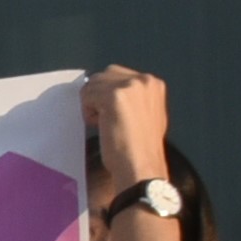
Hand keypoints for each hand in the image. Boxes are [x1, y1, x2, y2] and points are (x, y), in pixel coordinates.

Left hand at [82, 67, 168, 200]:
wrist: (140, 165)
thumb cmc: (140, 147)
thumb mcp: (146, 114)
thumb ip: (134, 98)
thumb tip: (110, 92)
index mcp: (154, 83)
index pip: (117, 75)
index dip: (106, 93)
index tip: (111, 114)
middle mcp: (145, 79)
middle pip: (103, 75)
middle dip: (97, 95)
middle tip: (103, 119)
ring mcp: (130, 85)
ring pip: (92, 84)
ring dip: (90, 104)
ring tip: (102, 123)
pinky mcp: (114, 95)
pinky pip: (86, 95)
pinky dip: (87, 111)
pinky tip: (98, 125)